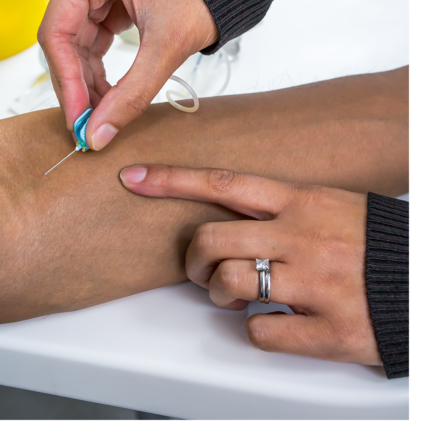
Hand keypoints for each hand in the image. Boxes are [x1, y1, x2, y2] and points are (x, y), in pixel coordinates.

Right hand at [38, 0, 216, 149]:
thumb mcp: (166, 44)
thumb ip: (130, 93)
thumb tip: (98, 133)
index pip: (57, 32)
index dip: (66, 81)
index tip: (78, 118)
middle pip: (64, 40)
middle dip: (77, 85)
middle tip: (87, 124)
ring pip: (77, 44)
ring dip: (87, 81)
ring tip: (101, 115)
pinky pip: (94, 40)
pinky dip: (99, 69)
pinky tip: (107, 94)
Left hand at [120, 165, 381, 365]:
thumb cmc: (376, 241)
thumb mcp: (330, 203)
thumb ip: (280, 206)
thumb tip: (230, 211)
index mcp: (301, 202)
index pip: (223, 183)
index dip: (172, 179)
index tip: (134, 176)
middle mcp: (302, 237)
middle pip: (211, 239)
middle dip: (192, 259)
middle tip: (202, 269)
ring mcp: (315, 283)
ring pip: (229, 284)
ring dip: (220, 294)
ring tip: (238, 297)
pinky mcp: (330, 330)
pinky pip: (262, 334)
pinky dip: (258, 331)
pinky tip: (276, 322)